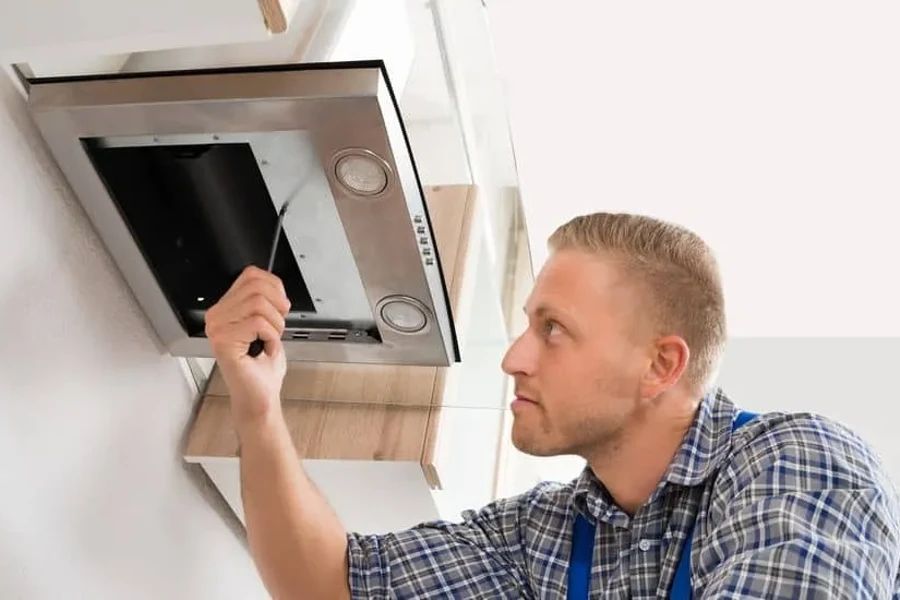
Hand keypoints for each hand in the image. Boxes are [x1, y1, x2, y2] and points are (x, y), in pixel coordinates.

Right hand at [204, 266, 290, 429]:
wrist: (260, 396)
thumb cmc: (263, 367)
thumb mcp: (268, 325)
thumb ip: (265, 300)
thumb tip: (271, 284)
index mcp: (224, 309)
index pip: (251, 275)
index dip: (275, 288)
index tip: (280, 306)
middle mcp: (216, 316)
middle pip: (257, 287)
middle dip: (277, 308)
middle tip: (275, 328)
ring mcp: (217, 328)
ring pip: (259, 304)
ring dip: (275, 325)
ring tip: (268, 341)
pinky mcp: (223, 340)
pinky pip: (258, 323)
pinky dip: (271, 337)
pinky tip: (264, 348)